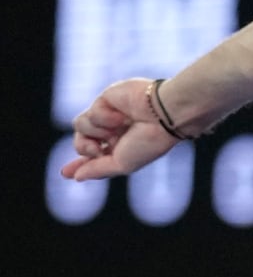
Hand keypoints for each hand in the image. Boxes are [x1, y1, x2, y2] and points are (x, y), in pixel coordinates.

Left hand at [61, 78, 184, 181]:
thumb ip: (98, 170)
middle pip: (81, 142)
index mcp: (120, 147)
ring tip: (115, 130)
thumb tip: (76, 177)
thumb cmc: (149, 141)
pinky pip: (88, 113)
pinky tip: (121, 115)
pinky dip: (104, 118)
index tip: (65, 173)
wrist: (162, 115)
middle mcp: (113, 131)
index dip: (80, 165)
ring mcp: (108, 114)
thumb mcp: (123, 164)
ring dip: (95, 133)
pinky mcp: (105, 99)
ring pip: (79, 127)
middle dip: (85, 148)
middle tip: (98, 150)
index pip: (94, 157)